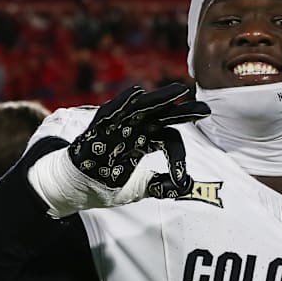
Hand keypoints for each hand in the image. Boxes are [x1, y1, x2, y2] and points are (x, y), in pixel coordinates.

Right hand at [28, 83, 209, 217]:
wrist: (75, 188)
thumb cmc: (107, 183)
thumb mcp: (140, 189)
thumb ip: (162, 186)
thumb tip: (188, 188)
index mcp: (145, 141)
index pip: (169, 139)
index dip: (178, 157)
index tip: (183, 180)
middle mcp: (134, 130)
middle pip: (162, 116)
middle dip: (183, 112)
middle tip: (206, 111)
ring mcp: (116, 127)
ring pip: (142, 108)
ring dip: (160, 99)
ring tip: (179, 91)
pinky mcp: (97, 129)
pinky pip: (110, 112)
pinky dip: (123, 103)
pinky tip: (137, 92)